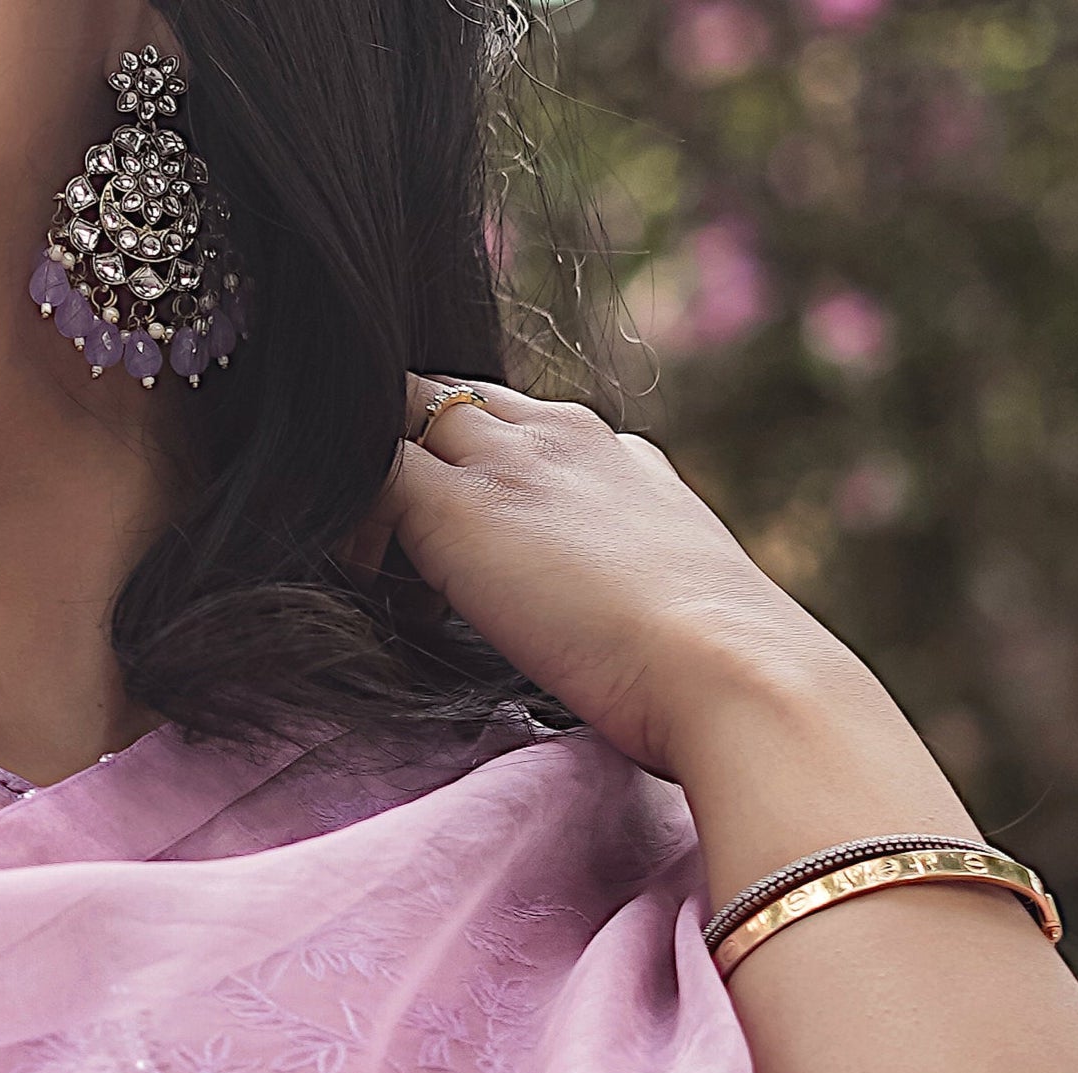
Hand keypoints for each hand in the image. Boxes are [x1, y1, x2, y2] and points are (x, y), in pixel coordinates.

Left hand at [378, 377, 855, 781]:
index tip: (455, 549)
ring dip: (375, 482)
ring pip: (400, 415)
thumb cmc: (706, 665)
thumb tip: (608, 583)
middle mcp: (559, 435)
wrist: (727, 667)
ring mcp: (507, 462)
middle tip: (393, 554)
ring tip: (375, 569)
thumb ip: (626, 560)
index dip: (467, 468)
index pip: (510, 422)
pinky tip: (364, 579)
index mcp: (612, 454)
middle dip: (409, 456)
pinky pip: (366, 470)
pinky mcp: (457, 506)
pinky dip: (350, 518)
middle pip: (448, 401)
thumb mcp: (667, 592)